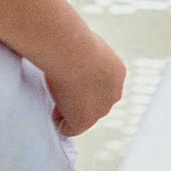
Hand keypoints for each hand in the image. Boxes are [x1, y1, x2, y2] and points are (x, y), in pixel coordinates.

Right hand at [46, 27, 128, 142]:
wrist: (72, 52)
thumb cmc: (73, 41)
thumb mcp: (83, 42)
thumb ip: (81, 52)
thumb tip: (68, 48)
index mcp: (117, 72)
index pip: (102, 86)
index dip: (84, 85)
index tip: (70, 79)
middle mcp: (114, 93)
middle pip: (95, 104)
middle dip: (78, 101)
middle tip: (62, 92)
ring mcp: (100, 109)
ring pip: (84, 117)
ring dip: (69, 111)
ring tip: (56, 102)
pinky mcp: (84, 121)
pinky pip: (69, 129)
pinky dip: (60, 123)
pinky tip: (53, 112)